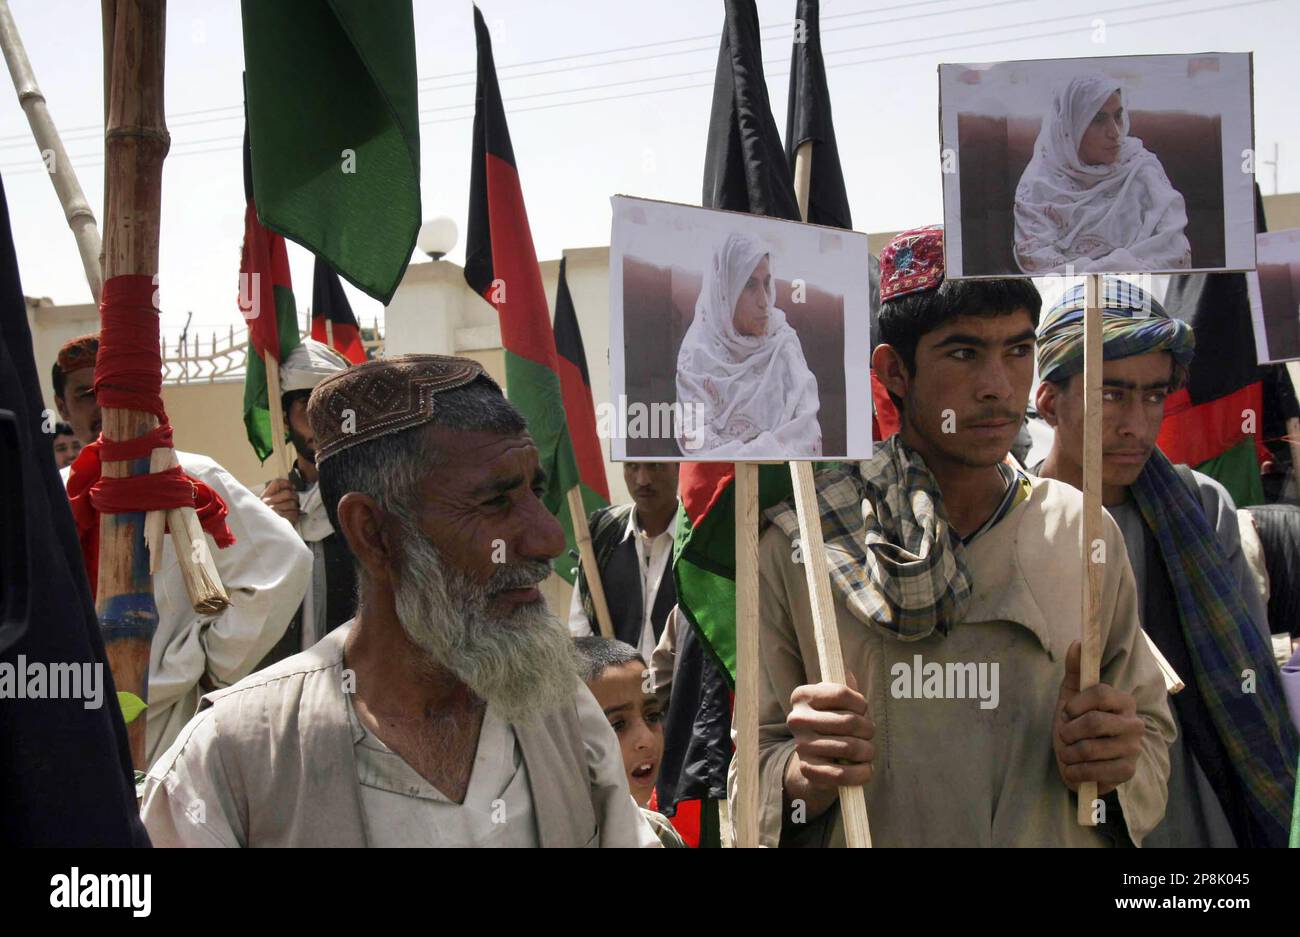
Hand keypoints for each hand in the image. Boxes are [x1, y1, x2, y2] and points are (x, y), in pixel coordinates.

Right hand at [261, 477, 300, 524]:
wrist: (260, 532)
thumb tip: (291, 488)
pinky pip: (294, 514)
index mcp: (265, 497)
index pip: (277, 483)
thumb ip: (275, 495)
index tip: (291, 487)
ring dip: (295, 508)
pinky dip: (295, 516)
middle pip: (288, 493)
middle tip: (294, 502)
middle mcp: (268, 503)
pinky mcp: (280, 520)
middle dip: (295, 498)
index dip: (287, 483)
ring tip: (291, 512)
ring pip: (292, 503)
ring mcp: (274, 511)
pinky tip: (291, 518)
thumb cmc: (264, 519)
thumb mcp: (264, 505)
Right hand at [786, 673, 873, 793]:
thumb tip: (847, 672)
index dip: (860, 703)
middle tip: (869, 733)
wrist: (814, 759)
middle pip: (849, 721)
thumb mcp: (835, 701)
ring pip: (850, 747)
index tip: (862, 709)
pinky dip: (861, 773)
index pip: (842, 693)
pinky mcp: (808, 770)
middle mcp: (797, 719)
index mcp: (802, 695)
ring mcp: (801, 745)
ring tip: (867, 751)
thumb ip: (844, 686)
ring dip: (868, 751)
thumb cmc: (831, 722)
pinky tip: (864, 769)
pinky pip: (842, 774)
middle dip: (868, 729)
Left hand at [1054, 641, 1144, 794]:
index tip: (1067, 712)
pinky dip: (1075, 771)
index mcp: (1123, 701)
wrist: (1084, 761)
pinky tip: (1073, 768)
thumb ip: (1076, 670)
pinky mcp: (1127, 772)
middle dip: (1068, 731)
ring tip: (1068, 753)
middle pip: (1093, 722)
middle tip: (1064, 735)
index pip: (1100, 693)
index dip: (1075, 704)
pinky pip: (1094, 771)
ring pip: (1089, 748)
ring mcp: (1133, 749)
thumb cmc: (1077, 724)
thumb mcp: (1072, 696)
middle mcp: (1134, 724)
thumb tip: (1077, 643)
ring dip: (1068, 752)